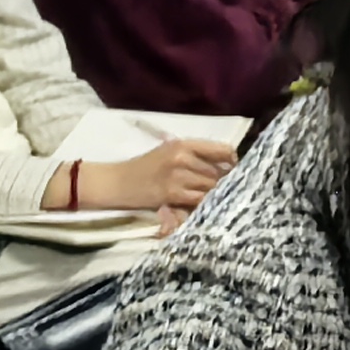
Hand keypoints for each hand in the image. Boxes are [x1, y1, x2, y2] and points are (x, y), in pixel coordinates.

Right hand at [74, 139, 232, 215]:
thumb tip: (227, 163)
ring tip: (216, 199)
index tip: (233, 170)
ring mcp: (178, 176)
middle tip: (228, 189)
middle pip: (220, 171)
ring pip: (211, 187)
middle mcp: (183, 157)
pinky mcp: (172, 194)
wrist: (116, 182)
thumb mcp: (169, 151)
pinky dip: (203, 204)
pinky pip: (199, 200)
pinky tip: (202, 206)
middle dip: (226, 181)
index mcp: (184, 144)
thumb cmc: (144, 167)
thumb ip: (196, 155)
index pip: (223, 150)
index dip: (233, 161)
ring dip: (215, 194)